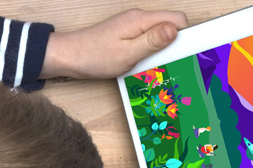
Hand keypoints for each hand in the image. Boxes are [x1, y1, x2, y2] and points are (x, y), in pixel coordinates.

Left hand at [42, 9, 188, 79]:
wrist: (67, 57)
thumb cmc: (93, 57)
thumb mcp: (127, 54)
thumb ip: (152, 41)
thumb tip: (175, 30)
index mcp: (141, 20)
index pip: (177, 19)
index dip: (185, 35)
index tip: (184, 53)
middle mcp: (138, 18)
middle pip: (169, 26)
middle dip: (172, 44)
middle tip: (166, 63)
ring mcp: (131, 26)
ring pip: (157, 34)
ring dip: (159, 50)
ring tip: (151, 65)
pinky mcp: (125, 34)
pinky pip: (145, 40)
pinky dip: (147, 51)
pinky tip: (141, 63)